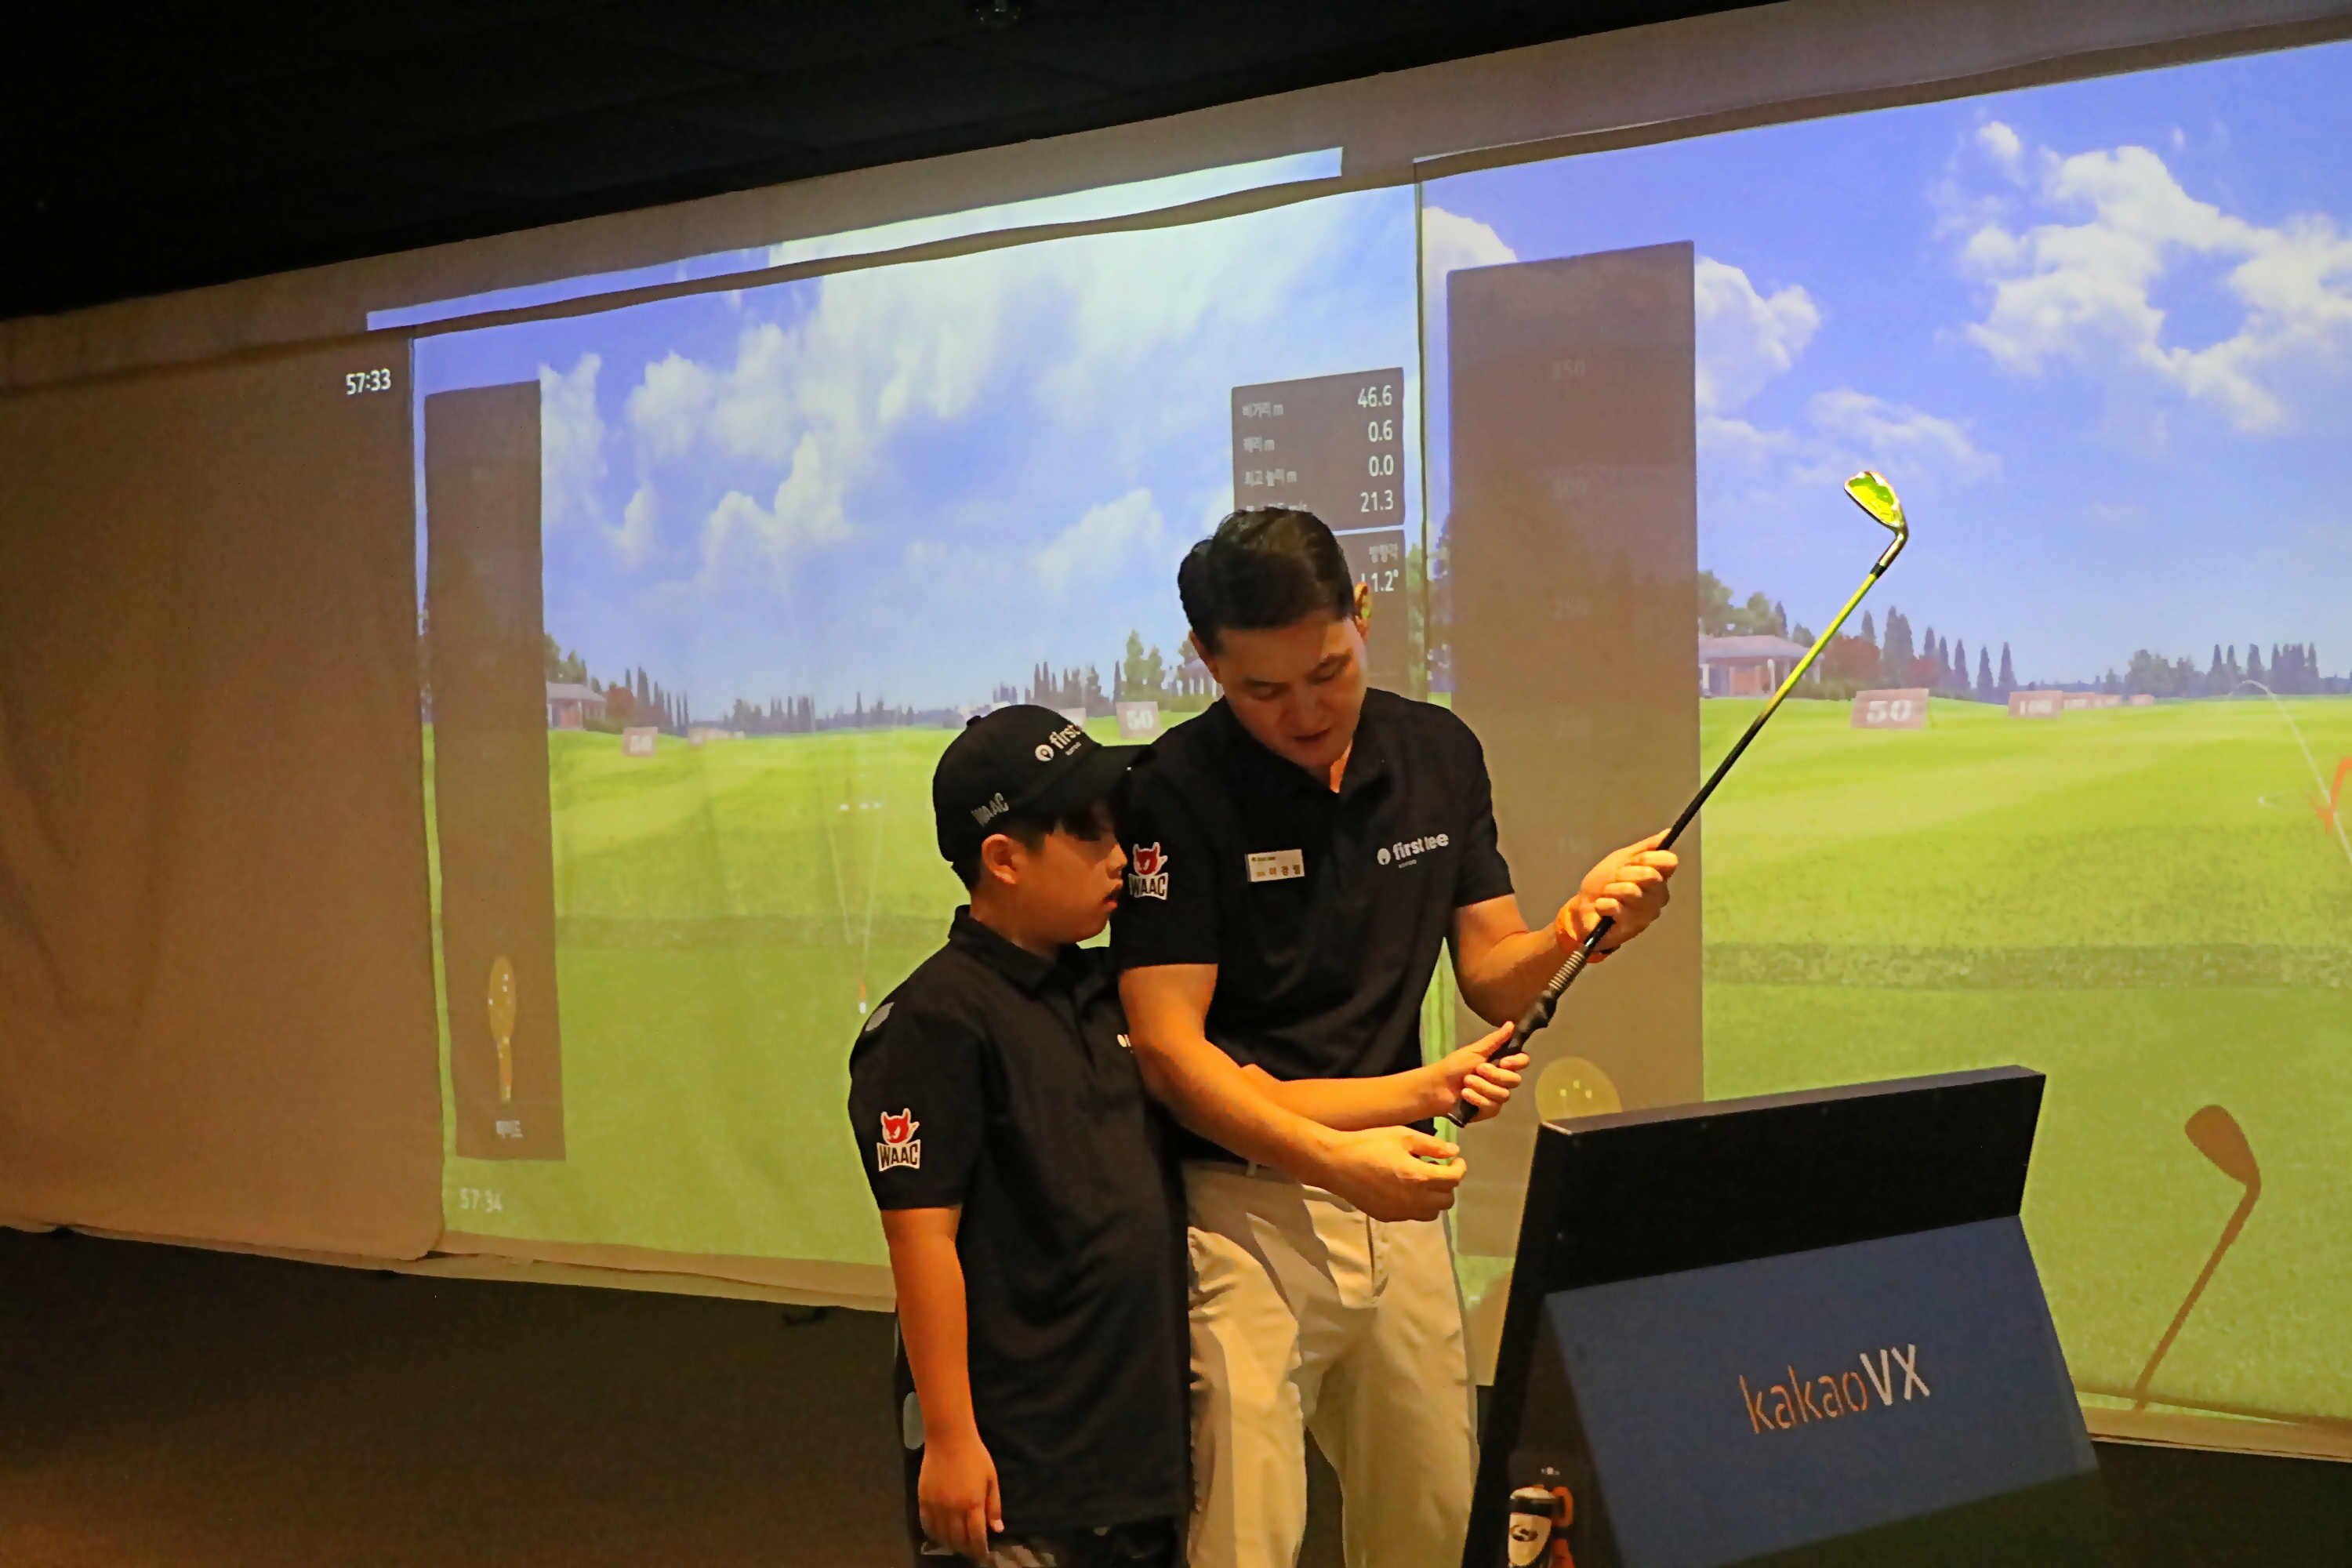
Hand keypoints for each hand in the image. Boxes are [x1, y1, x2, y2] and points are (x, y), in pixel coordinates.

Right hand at [918, 1427, 1001, 1561]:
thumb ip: (994, 1506)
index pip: (977, 1537)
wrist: (949, 1438)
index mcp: (973, 1504)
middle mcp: (954, 1509)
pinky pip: (926, 1525)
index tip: (983, 1556)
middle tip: (971, 1550)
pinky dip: (933, 1534)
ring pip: (942, 1536)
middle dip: (966, 1549)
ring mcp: (937, 1505)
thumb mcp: (991, 1479)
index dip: (980, 1550)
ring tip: (957, 1544)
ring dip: (950, 1544)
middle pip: (959, 1540)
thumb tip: (997, 1529)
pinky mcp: (923, 1500)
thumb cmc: (975, 1456)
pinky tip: (939, 1535)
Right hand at [1319, 1124, 1462, 1220]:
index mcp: (1419, 1177)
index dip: (1459, 1168)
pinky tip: (1404, 1189)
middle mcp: (1413, 1200)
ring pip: (1432, 1213)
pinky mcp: (1387, 1216)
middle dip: (1448, 1184)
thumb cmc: (1369, 1144)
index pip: (1453, 1180)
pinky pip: (1412, 1216)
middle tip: (1438, 1168)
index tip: (1455, 1160)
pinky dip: (1416, 1204)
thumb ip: (1431, 1145)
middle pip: (1447, 1200)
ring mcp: (1400, 1212)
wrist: (1336, 1163)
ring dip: (1434, 1198)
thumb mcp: (1402, 1135)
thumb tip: (1454, 1153)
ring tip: (1423, 1181)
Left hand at [1425, 1023, 1526, 1123]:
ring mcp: (1497, 1096)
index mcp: (1501, 1063)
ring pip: (1503, 1094)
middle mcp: (1502, 1080)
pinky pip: (1493, 1106)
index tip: (1504, 1062)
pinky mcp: (1490, 1110)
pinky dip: (1477, 1099)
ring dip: (1482, 1087)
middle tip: (1477, 1070)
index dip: (1517, 1062)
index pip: (1522, 1061)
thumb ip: (1494, 1040)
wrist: (1437, 1087)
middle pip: (1515, 1080)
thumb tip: (1511, 1023)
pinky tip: (1466, 1095)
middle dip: (1494, 1075)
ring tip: (1466, 1083)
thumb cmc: (1455, 1066)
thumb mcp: (1474, 1051)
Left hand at [1557, 831, 1677, 959]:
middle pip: (1650, 875)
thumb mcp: (1621, 859)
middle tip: (1614, 879)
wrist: (1584, 908)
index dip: (1649, 858)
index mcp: (1659, 878)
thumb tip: (1668, 832)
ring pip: (1631, 890)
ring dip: (1611, 889)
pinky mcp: (1632, 927)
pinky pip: (1616, 906)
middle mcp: (1659, 896)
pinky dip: (1603, 903)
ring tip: (1607, 894)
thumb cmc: (1604, 883)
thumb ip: (1645, 847)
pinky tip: (1602, 908)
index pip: (1669, 862)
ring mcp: (1648, 913)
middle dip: (1624, 873)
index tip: (1633, 860)